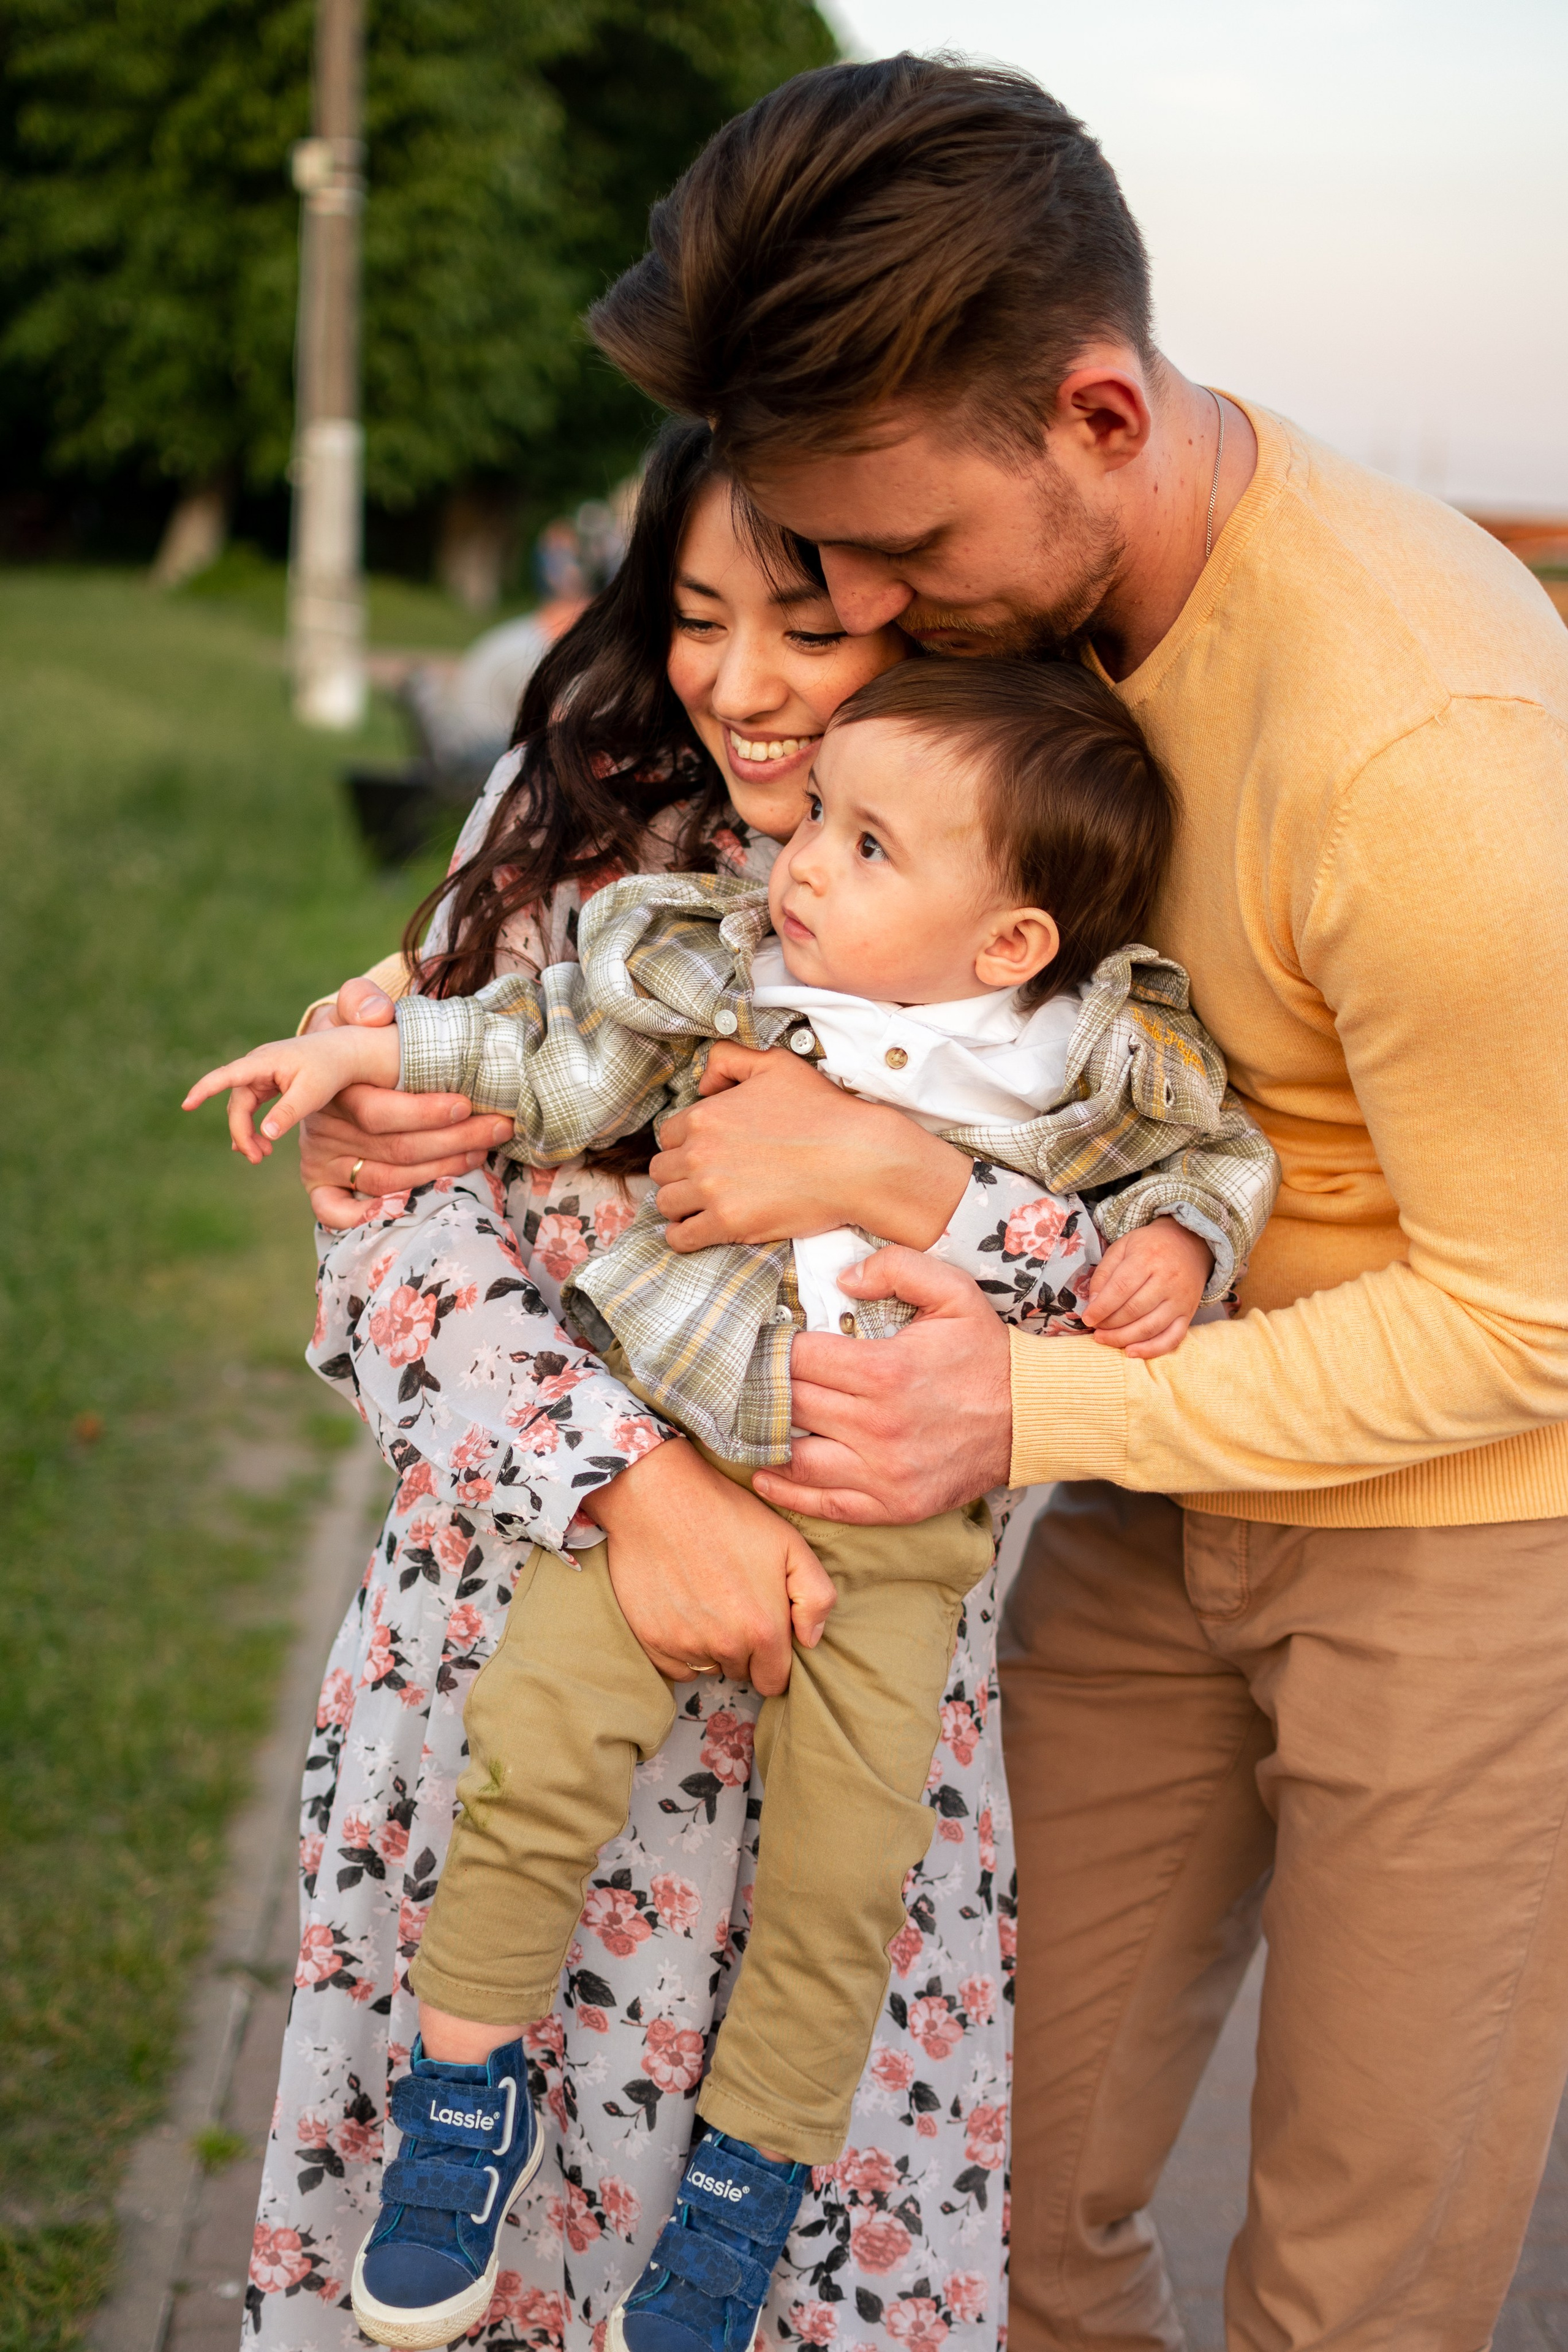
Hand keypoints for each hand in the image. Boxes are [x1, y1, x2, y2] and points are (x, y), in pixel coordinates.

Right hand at [184, 1024, 400, 1160]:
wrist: (347, 1053)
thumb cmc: (331, 1070)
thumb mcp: (311, 1094)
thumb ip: (288, 1113)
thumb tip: (265, 1134)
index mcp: (263, 1062)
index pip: (227, 1076)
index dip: (205, 1090)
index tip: (187, 1104)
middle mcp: (257, 1065)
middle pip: (238, 1104)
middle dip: (242, 1133)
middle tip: (257, 1159)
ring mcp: (261, 1073)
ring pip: (243, 1107)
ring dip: (248, 1132)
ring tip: (261, 1156)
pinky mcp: (268, 1081)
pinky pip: (252, 1105)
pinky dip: (253, 1124)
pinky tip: (257, 1144)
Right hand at [296, 980, 513, 1231]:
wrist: (321, 1066)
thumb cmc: (354, 1039)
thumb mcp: (354, 1012)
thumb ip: (361, 1001)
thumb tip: (376, 1012)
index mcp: (335, 1087)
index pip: (379, 1111)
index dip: (426, 1113)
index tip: (469, 1105)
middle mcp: (324, 1127)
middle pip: (395, 1149)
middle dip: (455, 1141)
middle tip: (500, 1128)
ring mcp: (320, 1158)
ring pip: (386, 1180)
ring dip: (441, 1168)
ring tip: (484, 1151)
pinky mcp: (318, 1183)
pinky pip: (334, 1210)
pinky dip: (365, 1217)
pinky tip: (411, 1208)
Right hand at [582, 1437, 834, 1696]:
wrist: (660, 1496)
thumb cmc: (729, 1515)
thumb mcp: (791, 1544)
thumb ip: (816, 1597)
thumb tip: (811, 1639)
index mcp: (763, 1631)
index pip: (774, 1681)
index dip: (774, 1660)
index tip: (766, 1632)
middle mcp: (723, 1647)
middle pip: (741, 1672)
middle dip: (743, 1650)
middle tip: (734, 1604)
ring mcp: (683, 1646)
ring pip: (707, 1667)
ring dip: (711, 1646)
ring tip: (707, 1599)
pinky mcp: (650, 1640)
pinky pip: (674, 1664)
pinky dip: (680, 1645)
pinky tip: (682, 1607)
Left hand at [650, 1043, 970, 1252]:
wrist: (857, 1159)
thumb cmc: (822, 1111)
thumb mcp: (776, 1064)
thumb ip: (729, 1060)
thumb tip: (703, 1083)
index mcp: (706, 1115)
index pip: (669, 1134)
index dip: (686, 1143)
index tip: (706, 1152)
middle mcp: (701, 1152)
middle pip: (662, 1169)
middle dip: (680, 1173)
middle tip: (705, 1178)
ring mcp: (712, 1190)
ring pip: (665, 1202)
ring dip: (680, 1204)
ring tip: (701, 1205)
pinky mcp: (728, 1223)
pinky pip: (681, 1237)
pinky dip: (684, 1235)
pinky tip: (699, 1229)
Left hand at [752, 1247, 1011, 1524]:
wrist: (1033, 1418)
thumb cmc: (987, 1354)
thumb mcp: (954, 1292)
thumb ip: (896, 1269)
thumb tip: (841, 1278)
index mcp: (884, 1370)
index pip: (798, 1358)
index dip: (772, 1347)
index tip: (762, 1342)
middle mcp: (878, 1425)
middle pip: (790, 1404)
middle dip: (763, 1388)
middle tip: (745, 1378)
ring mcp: (883, 1471)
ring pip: (796, 1456)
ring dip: (766, 1438)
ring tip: (748, 1421)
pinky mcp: (892, 1504)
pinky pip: (824, 1504)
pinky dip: (787, 1491)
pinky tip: (764, 1473)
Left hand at [1077, 1218, 1213, 1358]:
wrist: (1189, 1245)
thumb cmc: (1149, 1247)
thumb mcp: (1122, 1247)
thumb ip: (1104, 1273)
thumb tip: (1093, 1304)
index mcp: (1147, 1258)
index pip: (1121, 1288)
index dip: (1101, 1307)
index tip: (1087, 1318)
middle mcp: (1167, 1280)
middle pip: (1134, 1311)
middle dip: (1110, 1325)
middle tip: (1095, 1329)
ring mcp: (1180, 1299)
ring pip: (1150, 1327)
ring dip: (1124, 1338)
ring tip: (1104, 1339)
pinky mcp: (1189, 1314)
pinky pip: (1172, 1338)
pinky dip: (1152, 1350)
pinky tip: (1131, 1352)